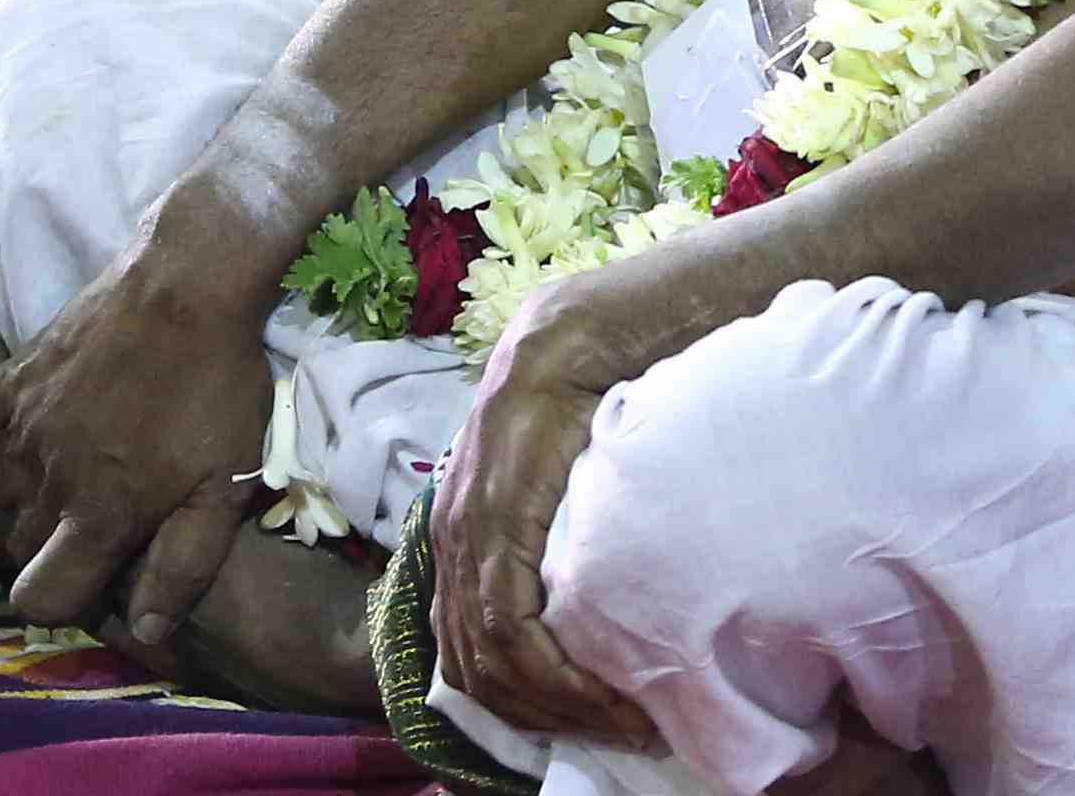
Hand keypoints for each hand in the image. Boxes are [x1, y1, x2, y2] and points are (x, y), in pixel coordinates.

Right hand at [0, 258, 280, 662]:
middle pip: (22, 548)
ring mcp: (18, 430)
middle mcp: (44, 481)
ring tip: (82, 463)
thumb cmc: (217, 385)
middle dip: (56, 544)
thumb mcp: (227, 483)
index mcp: (98, 516)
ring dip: (30, 495)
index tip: (102, 573)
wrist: (190, 282)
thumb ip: (184, 567)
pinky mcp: (7, 380)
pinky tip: (33, 428)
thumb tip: (144, 633)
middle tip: (106, 507)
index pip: (40, 599)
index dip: (69, 600)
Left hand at [418, 328, 657, 753]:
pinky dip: (555, 676)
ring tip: (625, 721)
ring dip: (559, 707)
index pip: (469, 652)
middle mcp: (450, 550)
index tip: (590, 721)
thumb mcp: (557, 482)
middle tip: (616, 731)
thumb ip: (553, 532)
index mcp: (459, 540)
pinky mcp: (494, 531)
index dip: (522, 702)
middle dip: (545, 718)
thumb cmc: (575, 399)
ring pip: (492, 664)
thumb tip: (586, 586)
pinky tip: (603, 692)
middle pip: (477, 674)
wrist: (569, 342)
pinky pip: (511, 630)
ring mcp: (467, 542)